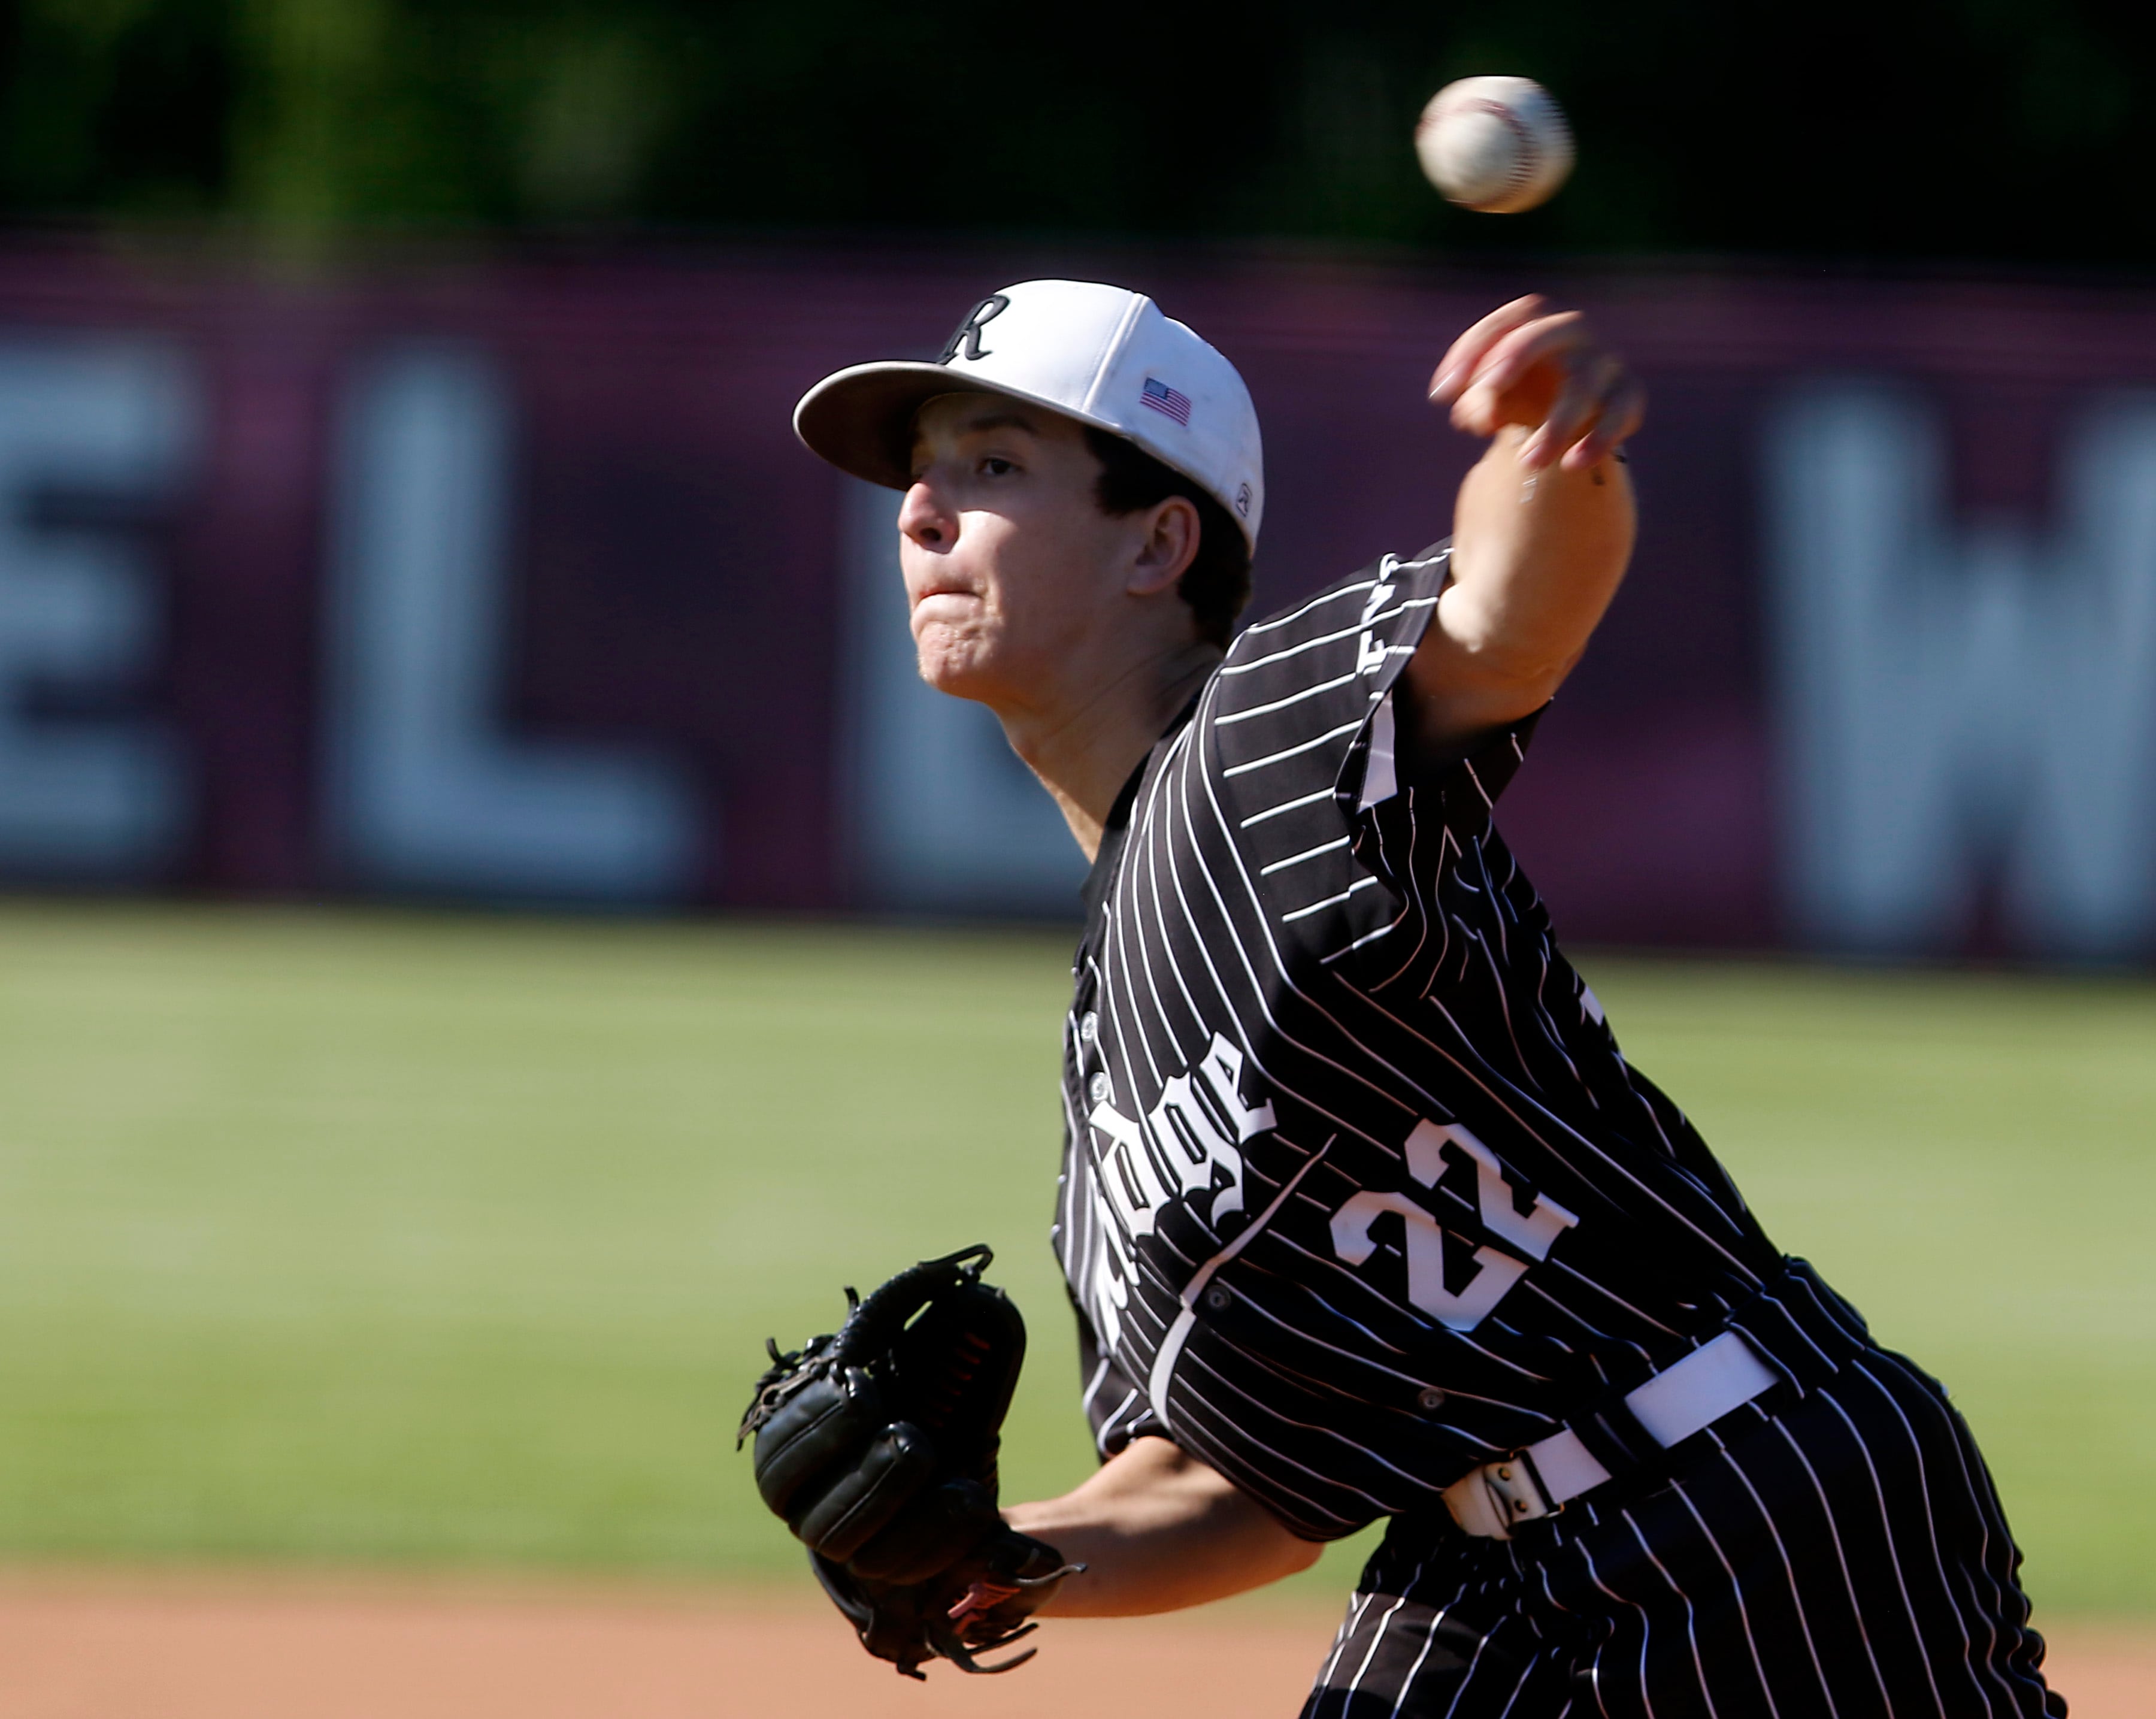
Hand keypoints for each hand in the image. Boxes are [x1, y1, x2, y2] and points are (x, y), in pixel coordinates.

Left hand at [1428, 296, 1644, 471]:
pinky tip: (1572, 465)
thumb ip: (1477, 400)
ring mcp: (1605, 362)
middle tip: (1487, 397)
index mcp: (1535, 321)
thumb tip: (1480, 414)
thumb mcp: (1490, 397)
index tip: (1440, 393)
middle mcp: (1573, 332)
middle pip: (1547, 333)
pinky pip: (1619, 413)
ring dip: (1555, 426)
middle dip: (1515, 358)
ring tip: (1527, 464)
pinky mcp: (1628, 395)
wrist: (1566, 416)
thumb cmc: (1518, 394)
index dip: (1471, 352)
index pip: (1504, 323)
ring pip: (1582, 385)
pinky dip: (1599, 439)